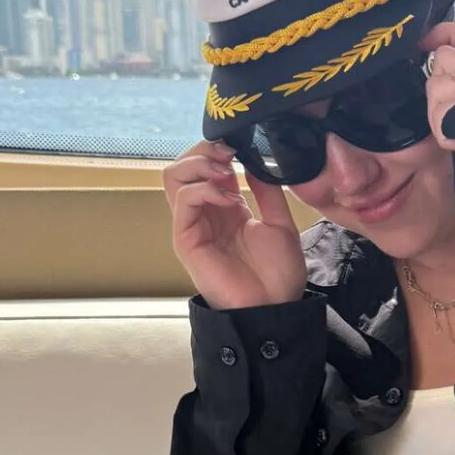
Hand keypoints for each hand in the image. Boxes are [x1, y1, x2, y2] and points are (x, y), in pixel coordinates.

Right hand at [162, 140, 307, 310]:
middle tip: (229, 155)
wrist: (275, 306)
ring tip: (227, 173)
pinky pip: (183, 200)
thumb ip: (267, 191)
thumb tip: (255, 161)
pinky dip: (204, 188)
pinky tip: (228, 197)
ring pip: (174, 177)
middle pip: (182, 166)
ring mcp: (192, 225)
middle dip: (203, 151)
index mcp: (225, 208)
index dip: (217, 150)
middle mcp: (204, 214)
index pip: (204, 166)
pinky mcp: (186, 239)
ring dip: (200, 165)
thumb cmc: (278, 274)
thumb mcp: (280, 223)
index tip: (240, 148)